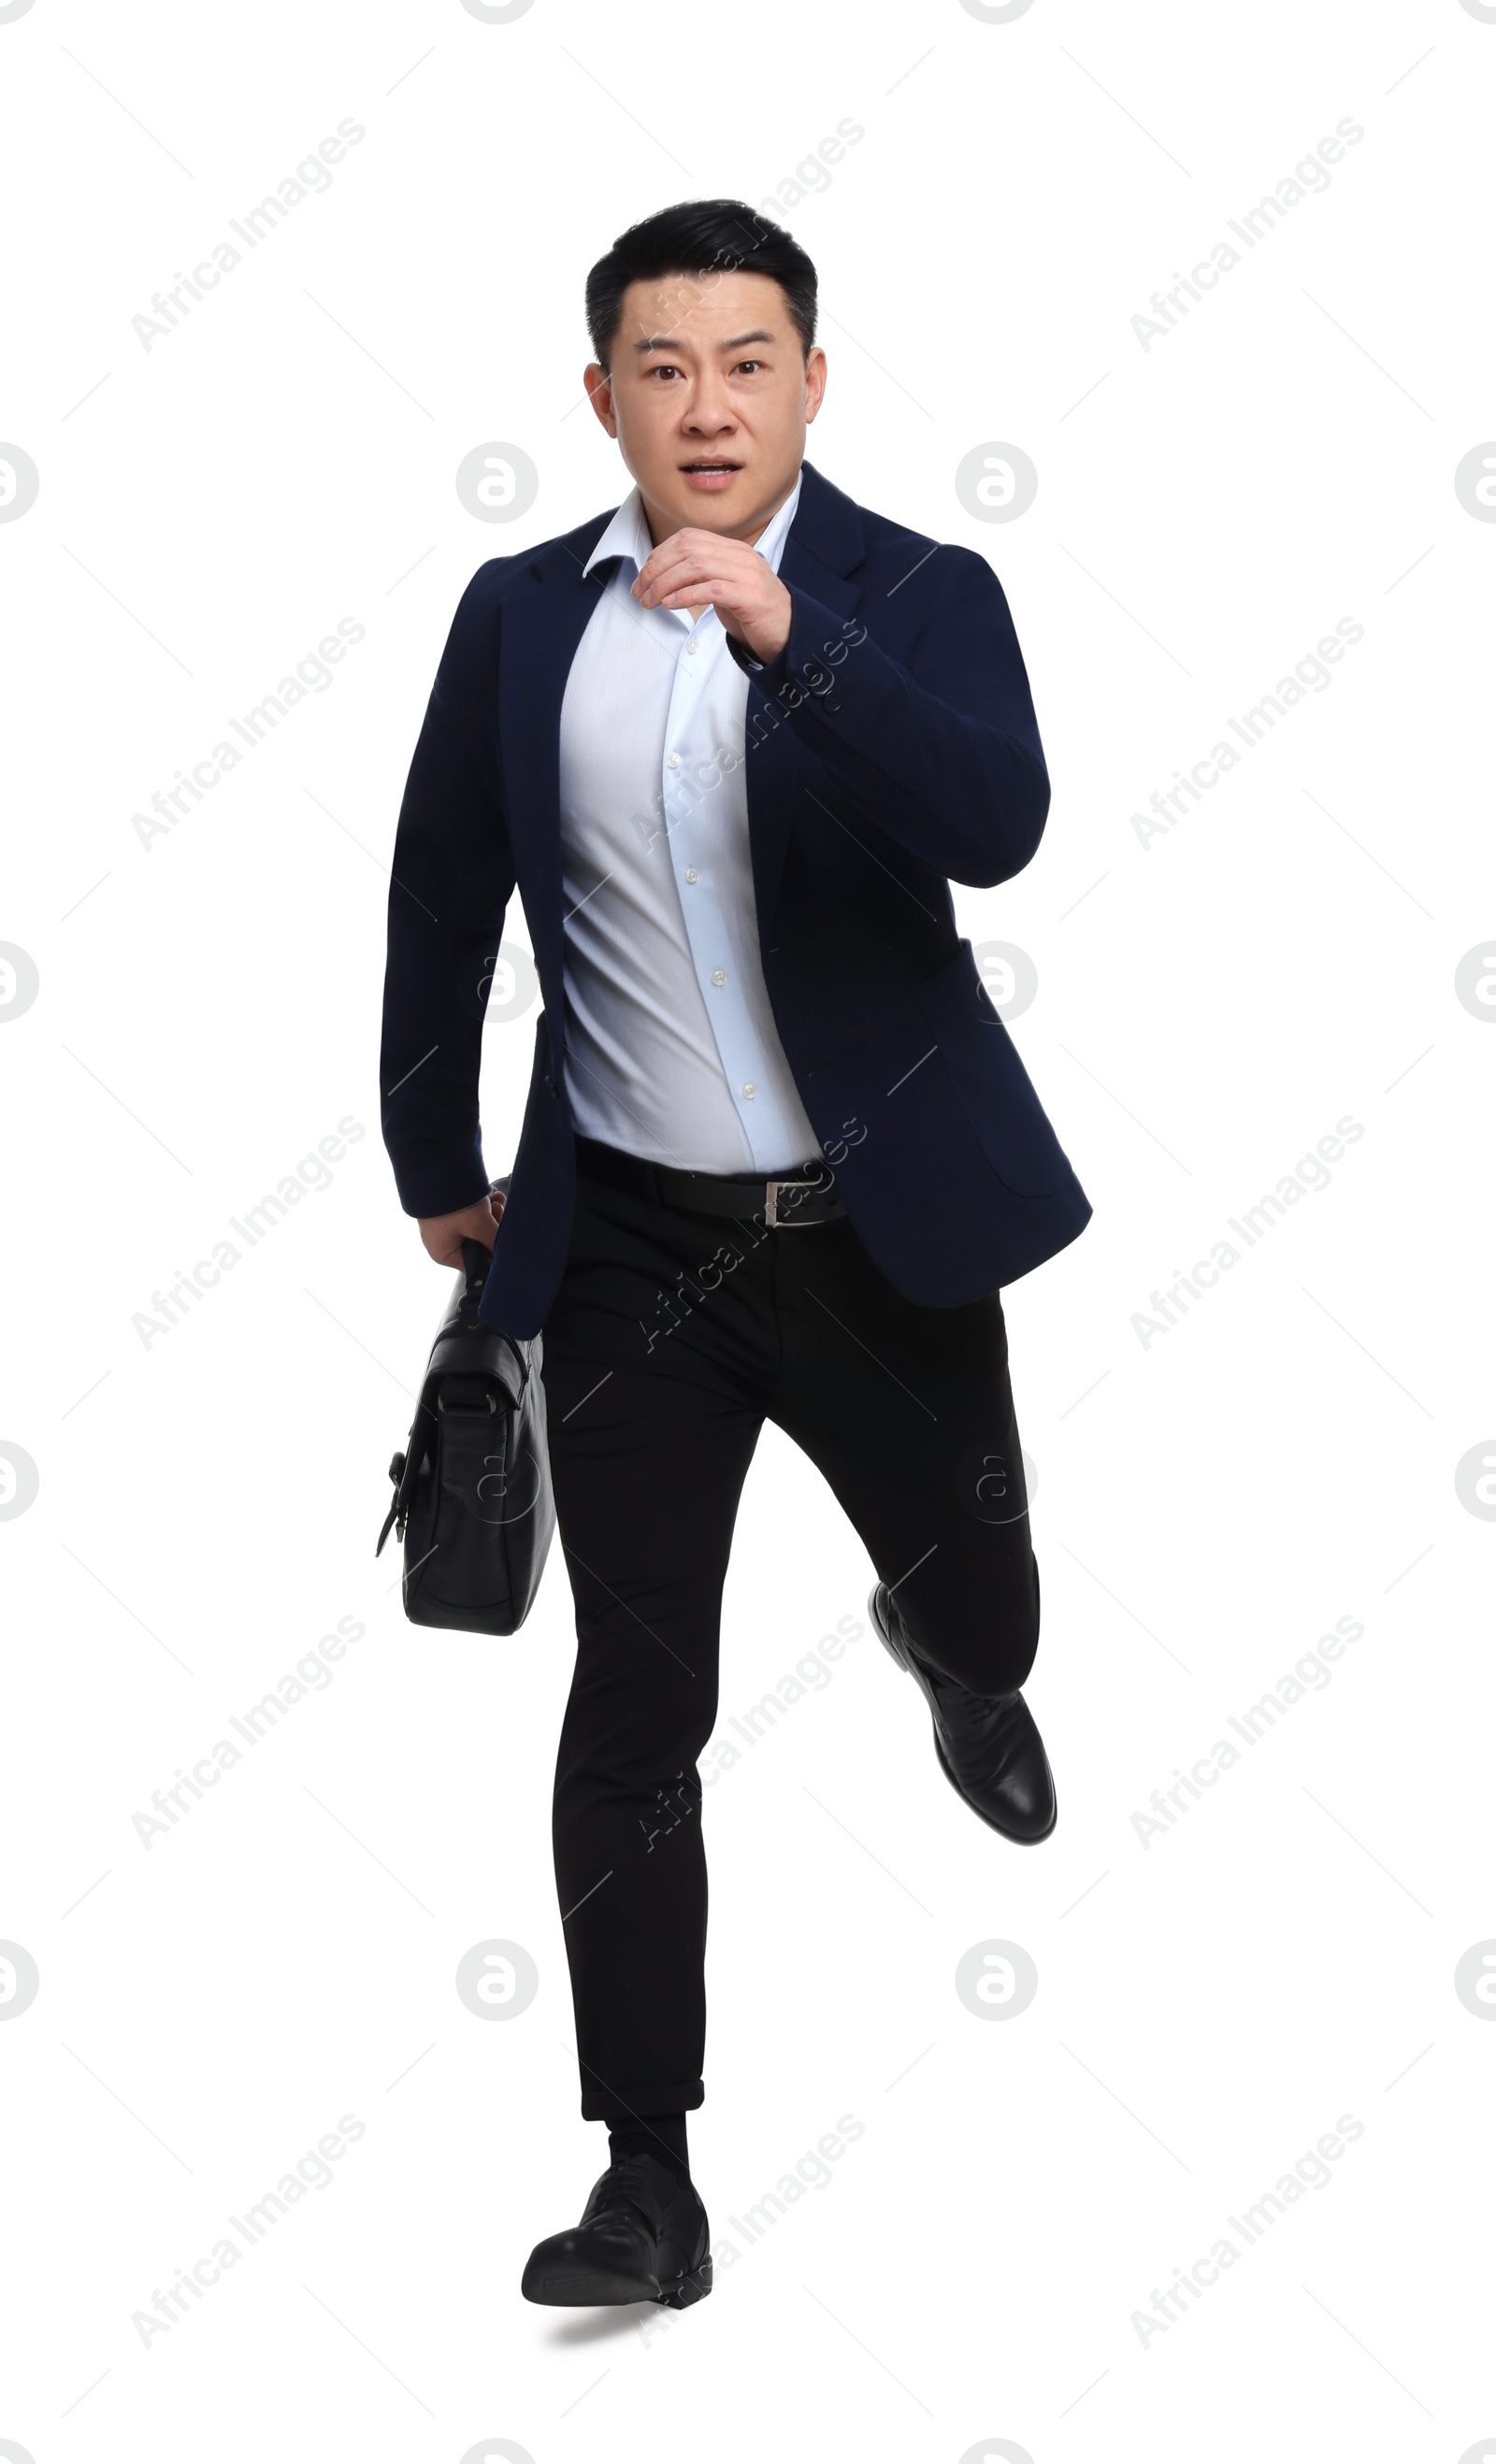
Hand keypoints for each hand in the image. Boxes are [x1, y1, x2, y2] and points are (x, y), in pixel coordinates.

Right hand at [418, 1190, 502, 1268]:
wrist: (433, 1168)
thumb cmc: (451, 1202)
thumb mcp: (479, 1225)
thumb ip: (494, 1243)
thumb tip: (505, 1253)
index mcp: (445, 1254)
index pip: (476, 1264)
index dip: (493, 1252)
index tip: (502, 1236)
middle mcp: (443, 1243)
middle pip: (479, 1243)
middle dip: (492, 1227)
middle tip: (499, 1211)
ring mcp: (444, 1226)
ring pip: (477, 1227)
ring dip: (490, 1214)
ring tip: (495, 1201)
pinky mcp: (448, 1211)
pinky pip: (470, 1214)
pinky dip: (483, 1206)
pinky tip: (490, 1196)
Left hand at [633, 527, 791, 661]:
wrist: (788, 633)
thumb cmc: (750, 613)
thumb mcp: (722, 588)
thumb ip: (699, 577)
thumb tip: (661, 578)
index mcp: (731, 549)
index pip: (688, 538)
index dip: (659, 555)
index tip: (642, 578)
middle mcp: (740, 555)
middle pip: (688, 549)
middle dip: (656, 569)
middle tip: (640, 592)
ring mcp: (747, 574)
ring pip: (696, 566)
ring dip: (665, 584)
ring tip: (651, 602)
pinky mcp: (751, 597)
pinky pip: (712, 589)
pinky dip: (686, 595)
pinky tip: (671, 605)